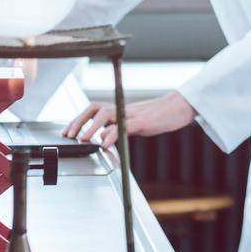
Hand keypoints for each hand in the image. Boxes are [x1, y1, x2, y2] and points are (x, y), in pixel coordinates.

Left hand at [63, 90, 196, 148]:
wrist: (181, 107)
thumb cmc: (162, 115)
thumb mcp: (138, 123)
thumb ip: (122, 128)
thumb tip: (105, 137)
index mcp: (122, 110)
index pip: (95, 109)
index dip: (80, 118)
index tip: (69, 131)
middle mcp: (124, 110)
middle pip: (96, 108)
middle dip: (80, 121)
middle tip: (70, 135)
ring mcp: (133, 114)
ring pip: (106, 114)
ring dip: (91, 127)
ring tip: (83, 140)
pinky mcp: (143, 121)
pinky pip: (124, 126)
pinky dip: (112, 134)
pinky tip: (106, 144)